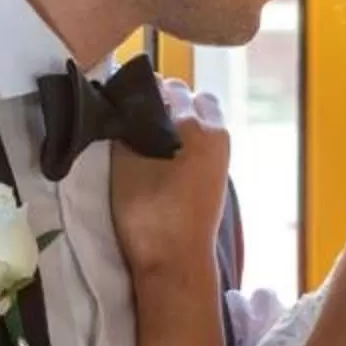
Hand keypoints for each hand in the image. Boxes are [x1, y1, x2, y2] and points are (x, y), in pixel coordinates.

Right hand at [110, 81, 232, 278]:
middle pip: (191, 99)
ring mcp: (222, 154)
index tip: (124, 100)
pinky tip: (163, 157)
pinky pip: (205, 141)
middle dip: (168, 102)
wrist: (175, 260)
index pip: (167, 86)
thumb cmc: (147, 209)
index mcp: (193, 120)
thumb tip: (127, 104)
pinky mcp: (220, 174)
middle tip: (137, 118)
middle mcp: (215, 130)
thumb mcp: (125, 160)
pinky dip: (187, 140)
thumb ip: (128, 125)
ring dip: (180, 122)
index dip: (143, 89)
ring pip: (202, 120)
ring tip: (149, 140)